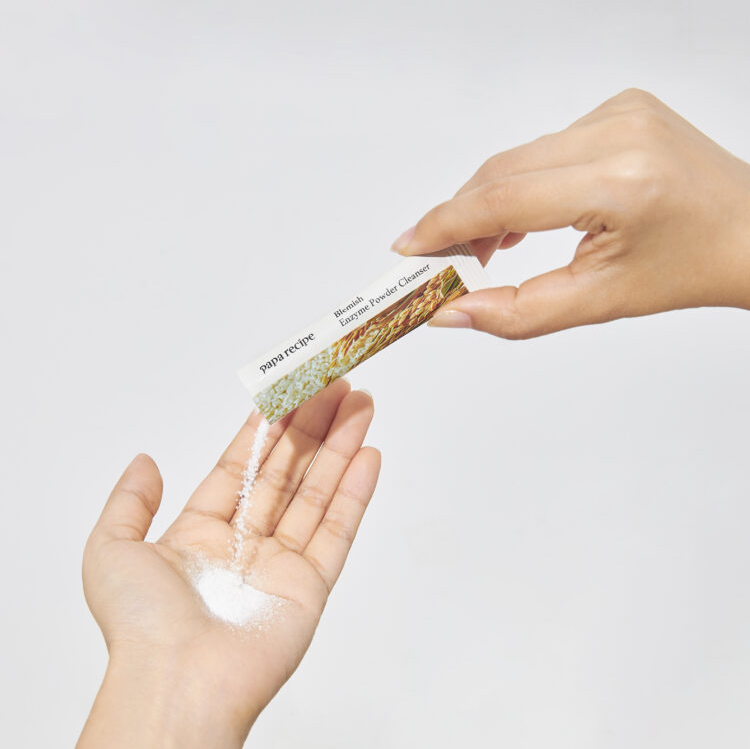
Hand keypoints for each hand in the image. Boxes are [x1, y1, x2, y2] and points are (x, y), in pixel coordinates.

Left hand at [78, 380, 378, 748]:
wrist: (177, 685)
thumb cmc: (141, 625)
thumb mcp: (110, 550)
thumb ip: (129, 501)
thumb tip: (145, 460)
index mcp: (202, 532)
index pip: (244, 465)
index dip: (269, 427)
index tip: (288, 391)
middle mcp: (246, 544)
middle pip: (288, 471)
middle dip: (313, 426)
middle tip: (337, 386)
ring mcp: (282, 564)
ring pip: (318, 492)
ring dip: (341, 448)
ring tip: (361, 407)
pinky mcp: (312, 586)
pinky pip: (338, 530)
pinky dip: (355, 493)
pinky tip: (368, 456)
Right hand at [392, 88, 749, 337]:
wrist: (747, 232)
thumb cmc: (687, 270)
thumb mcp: (598, 303)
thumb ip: (516, 314)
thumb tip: (450, 312)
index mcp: (619, 183)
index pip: (504, 199)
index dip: (446, 225)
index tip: (409, 248)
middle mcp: (618, 132)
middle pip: (501, 172)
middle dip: (459, 218)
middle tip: (437, 260)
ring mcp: (618, 111)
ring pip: (517, 158)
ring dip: (487, 202)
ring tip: (479, 250)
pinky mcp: (618, 106)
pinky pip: (542, 147)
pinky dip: (519, 183)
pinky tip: (519, 219)